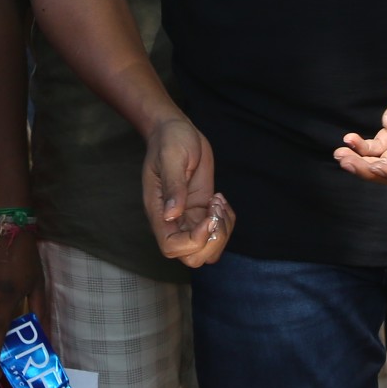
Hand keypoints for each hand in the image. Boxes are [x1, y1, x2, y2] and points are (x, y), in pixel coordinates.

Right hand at [143, 116, 232, 265]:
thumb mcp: (171, 158)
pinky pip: (218, 232)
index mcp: (159, 212)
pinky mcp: (202, 210)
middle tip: (215, 209)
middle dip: (212, 240)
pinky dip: (227, 221)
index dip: (194, 241)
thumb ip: (173, 186)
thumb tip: (170, 215)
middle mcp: (174, 221)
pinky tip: (219, 198)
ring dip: (222, 232)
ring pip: (208, 250)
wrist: (176, 130)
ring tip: (218, 201)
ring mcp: (189, 217)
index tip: (207, 216)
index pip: (172, 248)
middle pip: (193, 258)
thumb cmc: (169, 140)